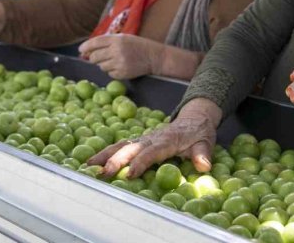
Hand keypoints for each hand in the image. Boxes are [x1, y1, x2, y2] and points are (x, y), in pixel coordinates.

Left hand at [78, 34, 165, 79]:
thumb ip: (107, 42)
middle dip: (94, 57)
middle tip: (99, 57)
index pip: (95, 42)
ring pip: (101, 66)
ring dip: (104, 64)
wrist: (154, 57)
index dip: (86, 46)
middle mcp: (116, 51)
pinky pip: (109, 73)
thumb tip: (89, 50)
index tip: (81, 50)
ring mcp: (119, 63)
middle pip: (95, 57)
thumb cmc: (138, 45)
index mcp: (116, 39)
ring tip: (115, 60)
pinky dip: (112, 71)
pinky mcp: (122, 73)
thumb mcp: (124, 38)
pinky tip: (121, 66)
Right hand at [88, 98, 220, 177]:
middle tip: (101, 173)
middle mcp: (151, 138)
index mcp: (166, 140)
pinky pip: (121, 147)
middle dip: (115, 160)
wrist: (194, 119)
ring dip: (104, 155)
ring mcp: (143, 139)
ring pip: (121, 145)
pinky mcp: (139, 141)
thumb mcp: (205, 142)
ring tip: (88, 166)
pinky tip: (93, 163)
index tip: (129, 175)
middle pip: (130, 148)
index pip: (151, 152)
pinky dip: (106, 153)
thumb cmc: (199, 133)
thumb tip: (204, 165)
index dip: (140, 163)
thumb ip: (203, 153)